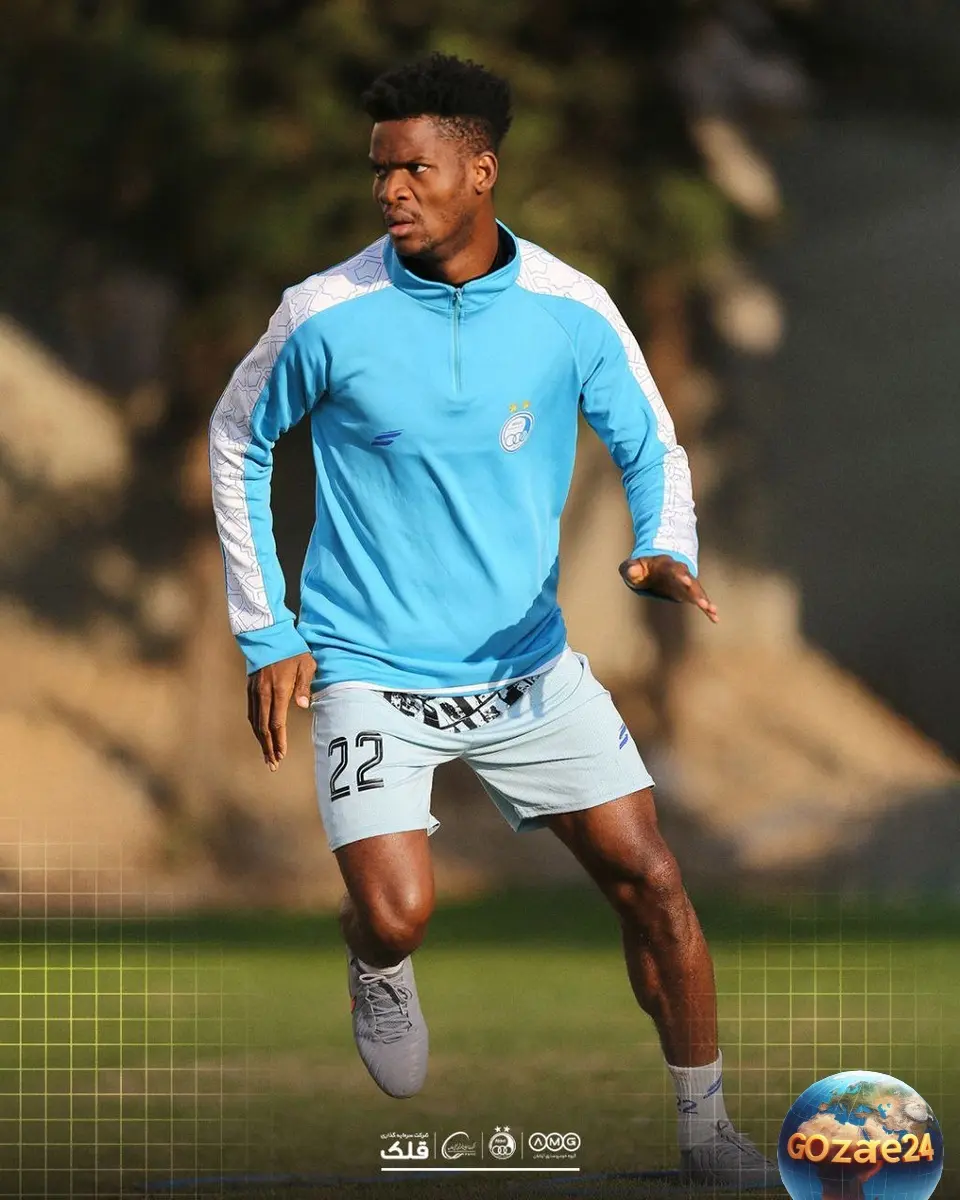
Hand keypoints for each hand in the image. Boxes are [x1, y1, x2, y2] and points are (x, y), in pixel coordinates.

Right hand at [246, 651, 316, 770]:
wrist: (267, 635)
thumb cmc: (292, 650)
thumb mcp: (306, 665)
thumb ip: (304, 686)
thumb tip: (303, 706)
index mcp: (279, 690)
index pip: (277, 723)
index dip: (279, 741)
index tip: (282, 755)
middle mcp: (264, 694)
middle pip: (263, 728)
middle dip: (268, 748)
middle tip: (273, 764)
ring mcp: (255, 692)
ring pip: (255, 722)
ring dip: (261, 741)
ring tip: (266, 756)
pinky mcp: (250, 688)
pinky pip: (252, 712)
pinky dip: (256, 727)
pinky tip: (260, 735)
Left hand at [619, 555, 718, 623]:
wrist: (654, 568)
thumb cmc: (642, 569)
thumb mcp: (632, 567)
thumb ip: (631, 569)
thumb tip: (632, 571)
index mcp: (666, 565)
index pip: (674, 569)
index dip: (680, 574)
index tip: (685, 580)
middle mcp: (680, 573)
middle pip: (689, 580)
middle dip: (695, 590)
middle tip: (701, 600)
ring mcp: (686, 582)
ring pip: (697, 590)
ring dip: (704, 600)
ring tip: (712, 610)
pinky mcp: (688, 592)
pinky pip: (700, 600)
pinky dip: (707, 608)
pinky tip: (714, 617)